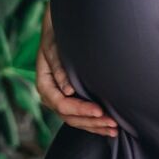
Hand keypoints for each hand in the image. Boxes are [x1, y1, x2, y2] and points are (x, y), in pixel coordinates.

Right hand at [36, 2, 117, 137]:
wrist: (60, 28)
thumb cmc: (58, 35)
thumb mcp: (55, 47)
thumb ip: (59, 67)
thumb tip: (67, 90)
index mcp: (44, 84)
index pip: (61, 104)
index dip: (80, 110)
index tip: (99, 110)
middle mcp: (51, 95)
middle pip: (69, 116)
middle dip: (91, 122)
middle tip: (112, 123)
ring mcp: (60, 98)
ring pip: (75, 120)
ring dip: (94, 126)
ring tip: (114, 130)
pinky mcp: (71, 98)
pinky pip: (80, 116)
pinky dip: (94, 122)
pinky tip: (108, 127)